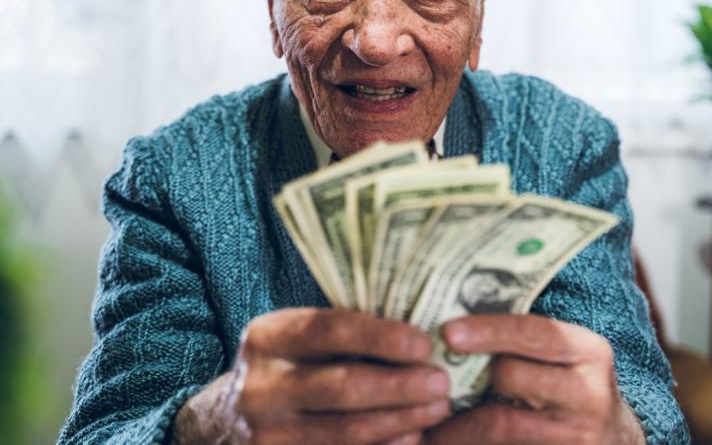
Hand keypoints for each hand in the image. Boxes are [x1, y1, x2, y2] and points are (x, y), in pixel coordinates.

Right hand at [173, 308, 450, 444]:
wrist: (221, 423)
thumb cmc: (284, 368)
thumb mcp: (295, 339)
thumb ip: (343, 332)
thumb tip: (421, 325)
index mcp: (270, 337)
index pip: (331, 330)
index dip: (382, 337)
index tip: (425, 344)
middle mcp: (262, 385)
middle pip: (344, 385)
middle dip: (401, 385)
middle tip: (442, 382)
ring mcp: (268, 433)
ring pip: (347, 431)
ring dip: (402, 420)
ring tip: (438, 408)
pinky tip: (412, 438)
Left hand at [423, 315, 645, 444]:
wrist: (615, 443)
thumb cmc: (572, 391)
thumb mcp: (566, 360)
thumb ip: (523, 344)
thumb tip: (452, 328)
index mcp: (589, 351)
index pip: (533, 332)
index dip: (488, 330)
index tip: (448, 331)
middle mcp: (590, 393)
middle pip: (510, 376)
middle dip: (466, 378)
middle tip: (427, 379)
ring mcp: (579, 435)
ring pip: (501, 423)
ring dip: (457, 424)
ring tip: (428, 422)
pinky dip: (470, 443)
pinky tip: (448, 440)